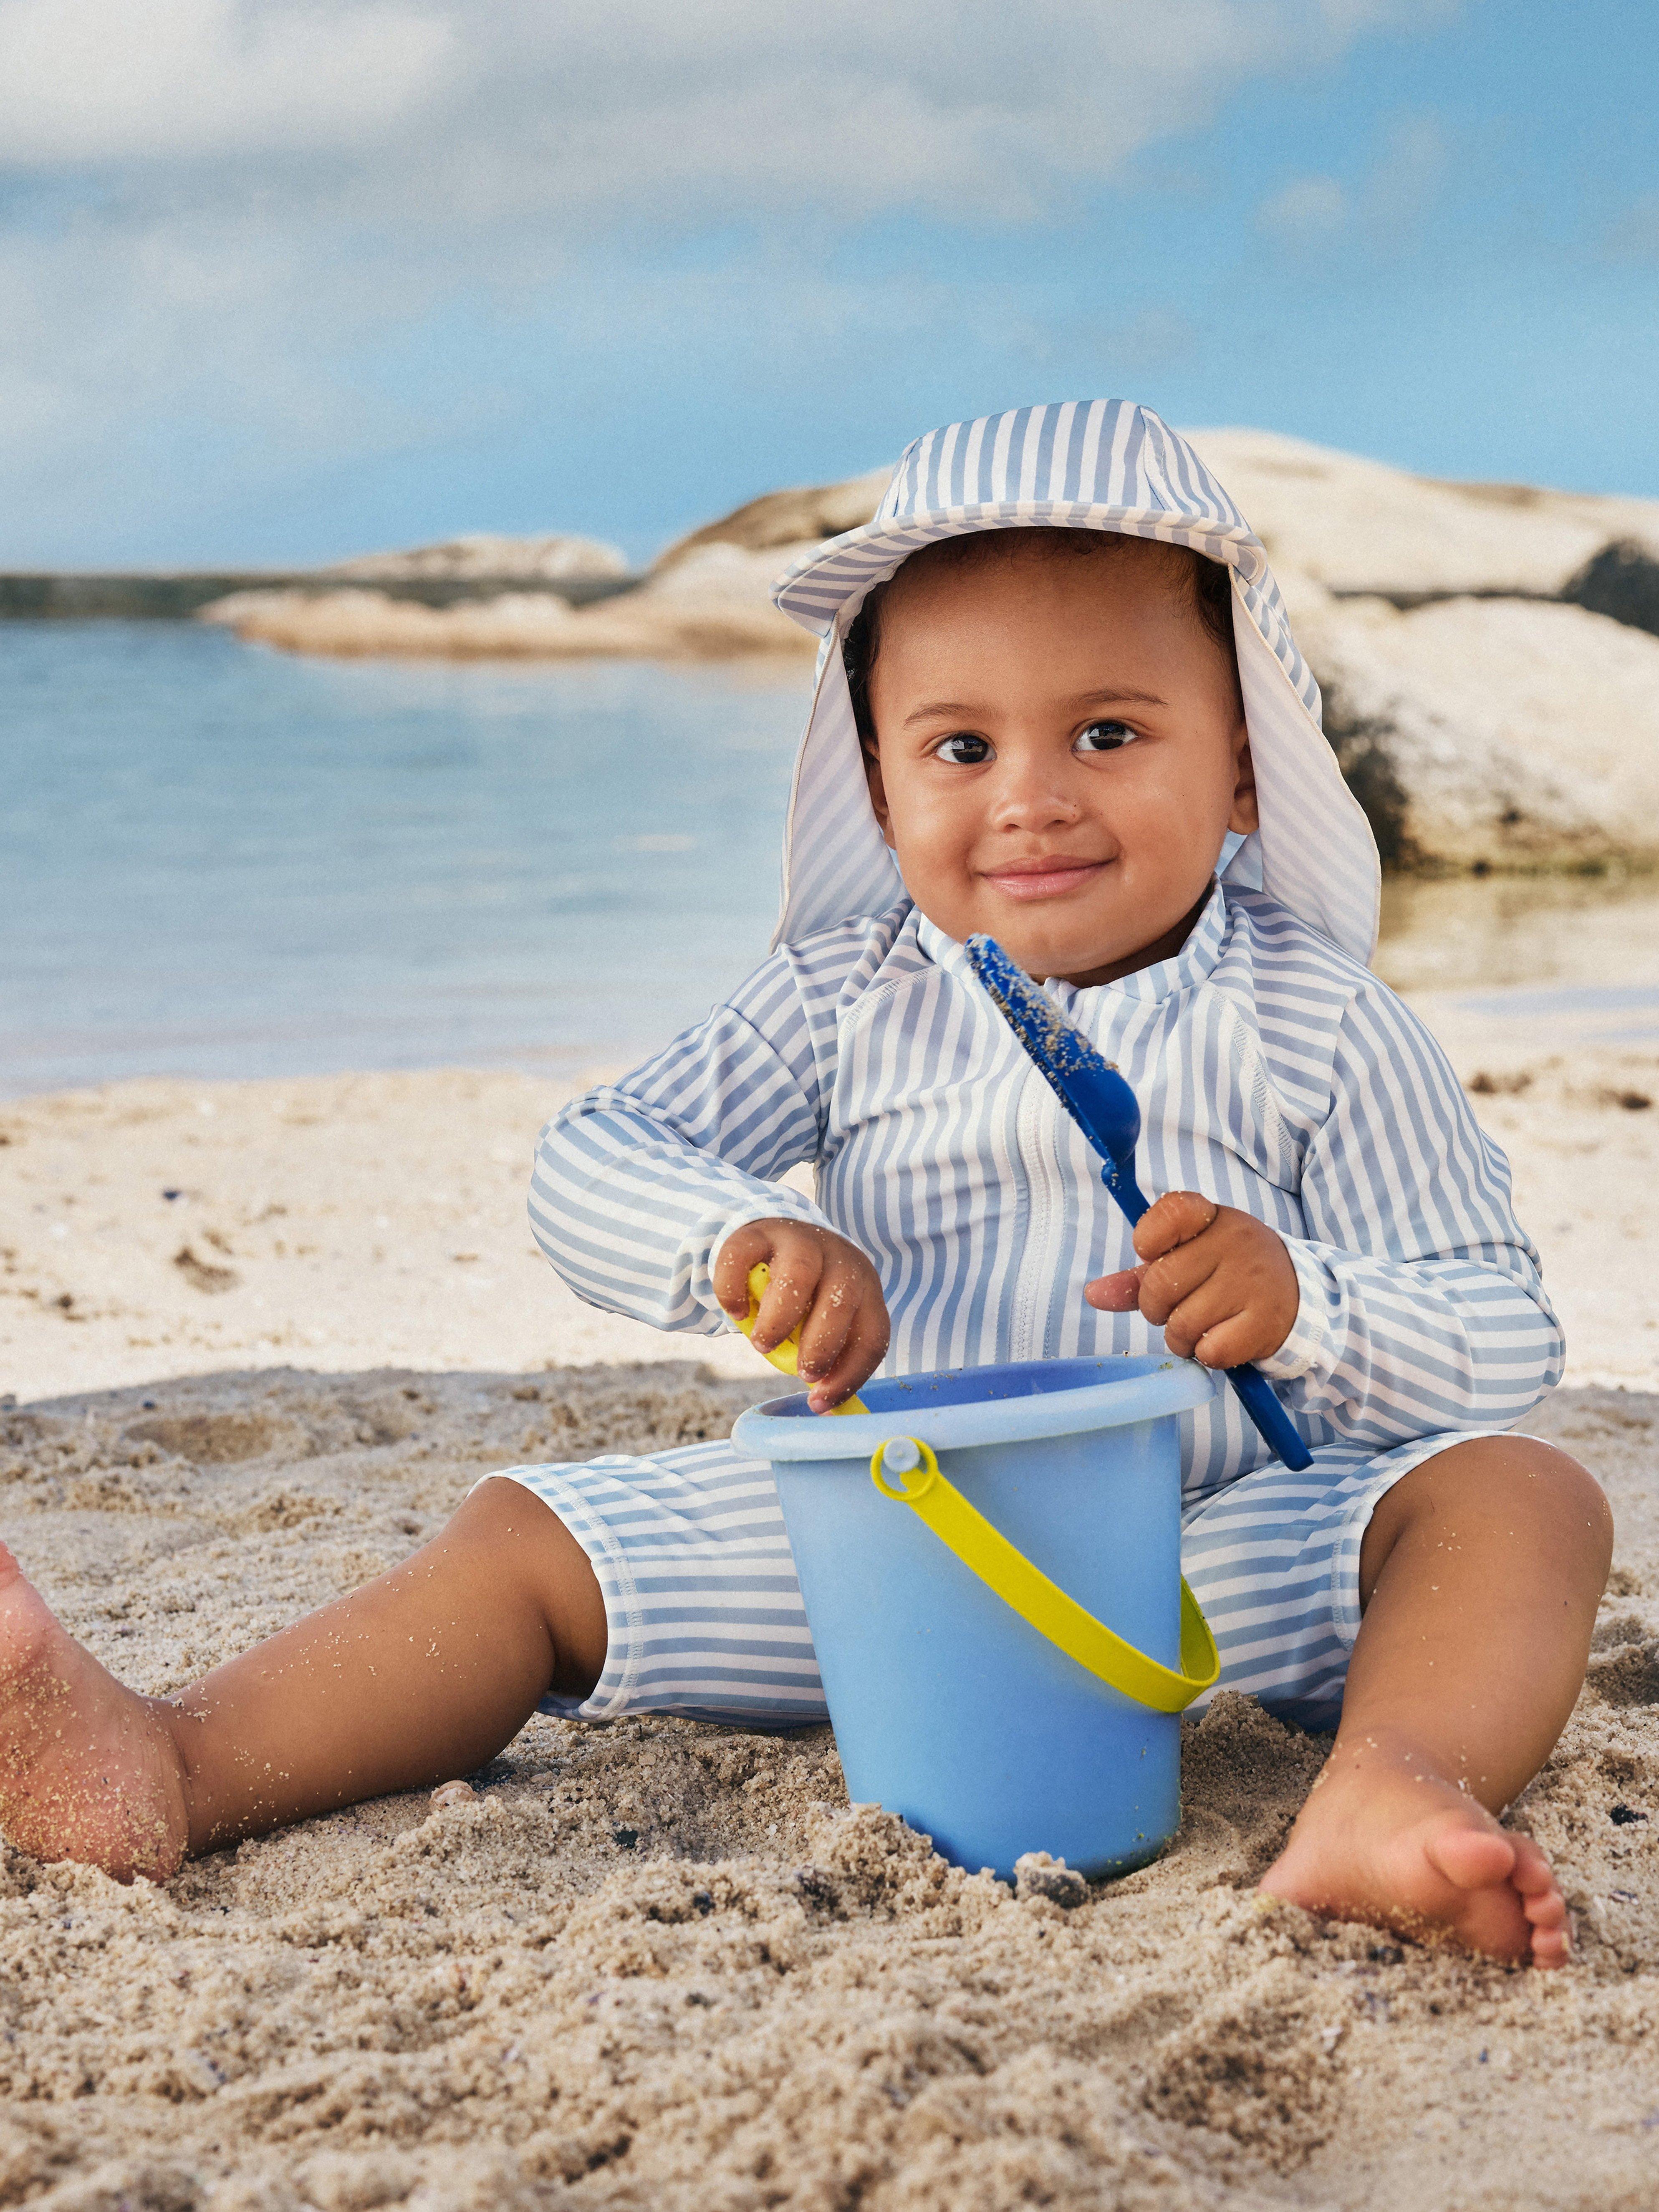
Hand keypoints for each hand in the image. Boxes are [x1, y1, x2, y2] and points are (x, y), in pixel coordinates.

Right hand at [715, 1220, 890, 1411]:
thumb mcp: (824, 1320)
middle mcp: (840, 1259)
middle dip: (821, 1345)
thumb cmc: (805, 1295)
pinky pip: (744, 1258)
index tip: (820, 1403)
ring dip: (780, 1318)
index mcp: (865, 1288)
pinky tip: (735, 1313)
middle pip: (841, 1301)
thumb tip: (821, 1405)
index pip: (872, 1335)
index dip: (850, 1374)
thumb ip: (827, 1354)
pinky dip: (735, 1290)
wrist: (775, 1237)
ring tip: (762, 1344)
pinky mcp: (757, 1232)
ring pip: (799, 1274)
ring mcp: (799, 1240)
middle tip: (801, 1372)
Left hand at [1083, 1192, 1297, 1368]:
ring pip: (1181, 1323)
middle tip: (1176, 1308)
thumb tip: (1093, 1294)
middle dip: (1156, 1308)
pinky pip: (1209, 1350)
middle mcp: (1237, 1242)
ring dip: (1179, 1338)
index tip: (1157, 1256)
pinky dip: (1206, 1355)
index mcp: (1212, 1217)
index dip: (1148, 1242)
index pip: (1168, 1213)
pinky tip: (1220, 1341)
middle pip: (1161, 1283)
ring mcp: (1254, 1282)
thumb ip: (1138, 1278)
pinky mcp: (1265, 1323)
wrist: (1300, 1297)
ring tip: (1198, 1328)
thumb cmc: (1230, 1275)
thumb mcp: (1188, 1260)